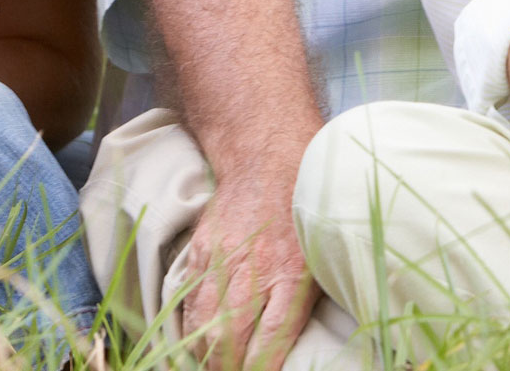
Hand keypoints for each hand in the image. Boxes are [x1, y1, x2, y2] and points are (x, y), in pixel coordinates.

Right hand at [177, 180, 317, 370]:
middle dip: (227, 366)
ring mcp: (223, 257)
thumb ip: (304, 296)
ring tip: (209, 366)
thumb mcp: (320, 253)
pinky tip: (194, 338)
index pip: (274, 335)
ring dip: (203, 352)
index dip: (263, 366)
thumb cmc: (305, 210)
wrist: (267, 159)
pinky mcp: (202, 248)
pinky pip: (189, 295)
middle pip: (231, 334)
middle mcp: (256, 267)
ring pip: (204, 319)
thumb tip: (291, 340)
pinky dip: (190, 322)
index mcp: (294, 271)